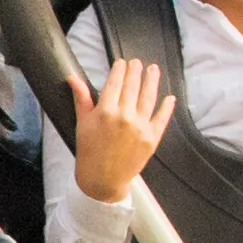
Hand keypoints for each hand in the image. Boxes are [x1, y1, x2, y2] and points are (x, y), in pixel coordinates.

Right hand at [67, 52, 176, 205]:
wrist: (102, 179)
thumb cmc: (89, 151)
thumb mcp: (82, 123)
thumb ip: (81, 98)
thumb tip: (73, 78)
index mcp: (105, 111)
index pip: (115, 82)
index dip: (119, 70)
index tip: (122, 63)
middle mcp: (124, 116)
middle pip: (132, 86)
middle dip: (135, 71)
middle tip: (138, 62)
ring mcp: (140, 127)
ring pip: (148, 97)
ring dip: (152, 81)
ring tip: (153, 69)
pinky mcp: (151, 138)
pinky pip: (161, 119)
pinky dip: (166, 107)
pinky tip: (169, 97)